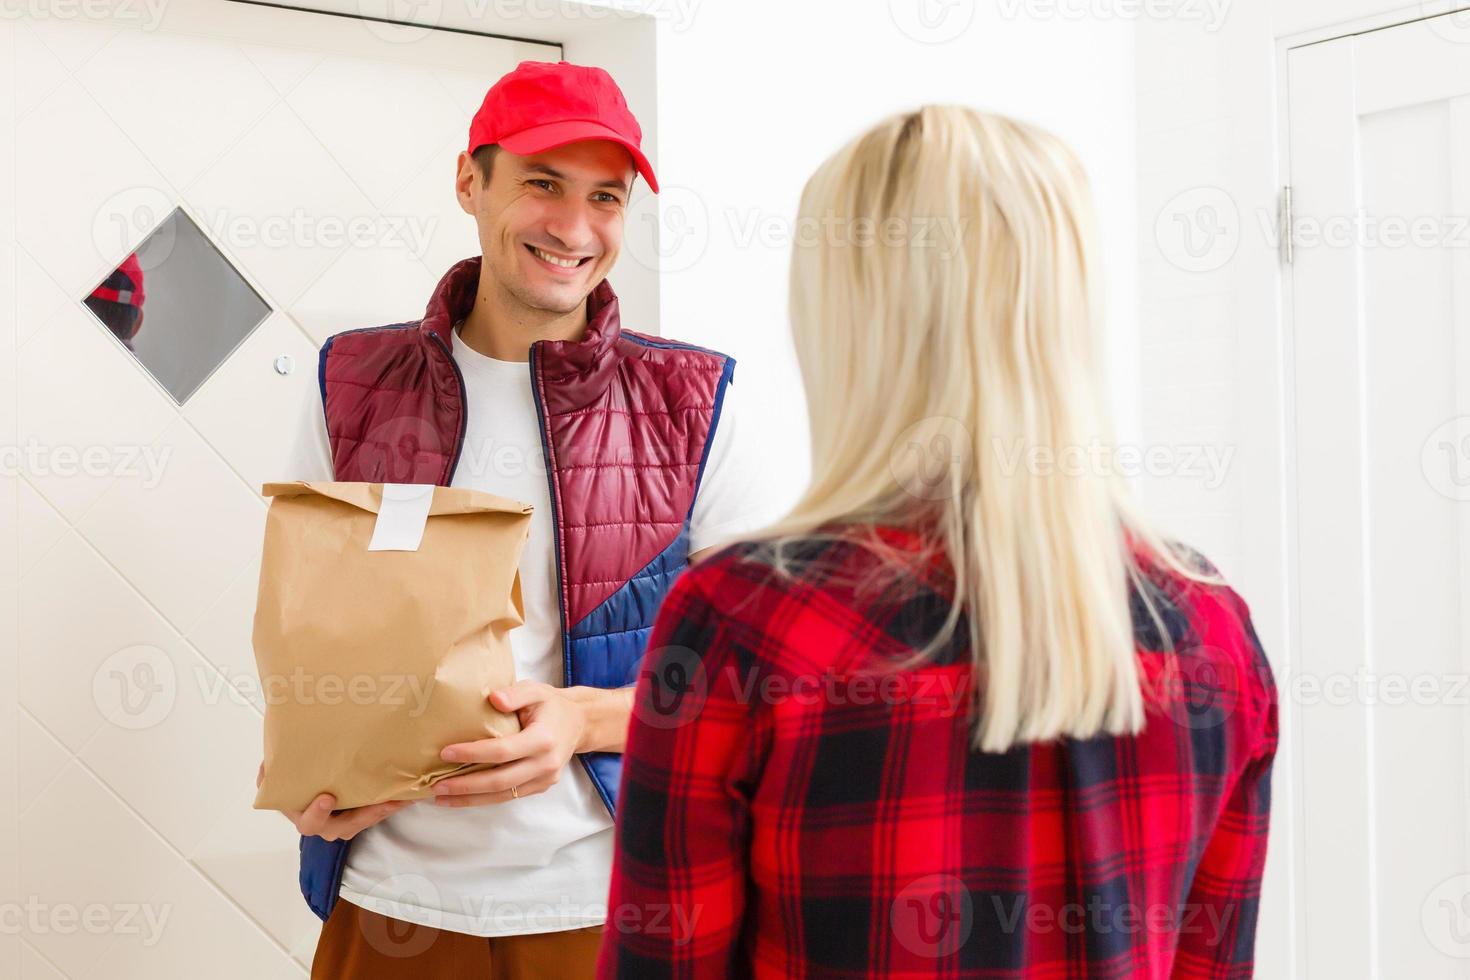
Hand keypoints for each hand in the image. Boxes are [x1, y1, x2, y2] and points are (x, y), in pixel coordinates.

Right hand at [257, 761, 411, 840]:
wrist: (304, 782)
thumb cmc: (290, 779)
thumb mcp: (276, 775)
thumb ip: (270, 771)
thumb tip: (267, 762)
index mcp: (300, 813)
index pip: (308, 821)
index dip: (317, 813)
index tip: (327, 798)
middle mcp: (322, 822)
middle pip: (342, 827)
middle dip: (363, 817)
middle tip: (383, 803)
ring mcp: (340, 821)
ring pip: (363, 821)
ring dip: (384, 809)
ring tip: (404, 797)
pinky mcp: (357, 815)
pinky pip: (375, 813)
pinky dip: (391, 802)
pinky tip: (409, 791)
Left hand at [431, 681, 585, 807]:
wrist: (580, 724)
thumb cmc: (552, 705)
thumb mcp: (536, 690)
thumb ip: (516, 694)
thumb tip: (493, 699)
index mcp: (543, 739)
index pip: (502, 751)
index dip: (473, 754)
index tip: (446, 752)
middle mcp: (545, 764)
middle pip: (500, 781)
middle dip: (466, 786)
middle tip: (437, 786)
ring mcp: (544, 780)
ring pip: (502, 795)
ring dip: (470, 799)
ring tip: (442, 798)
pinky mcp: (540, 787)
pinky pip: (509, 796)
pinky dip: (484, 798)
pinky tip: (462, 796)